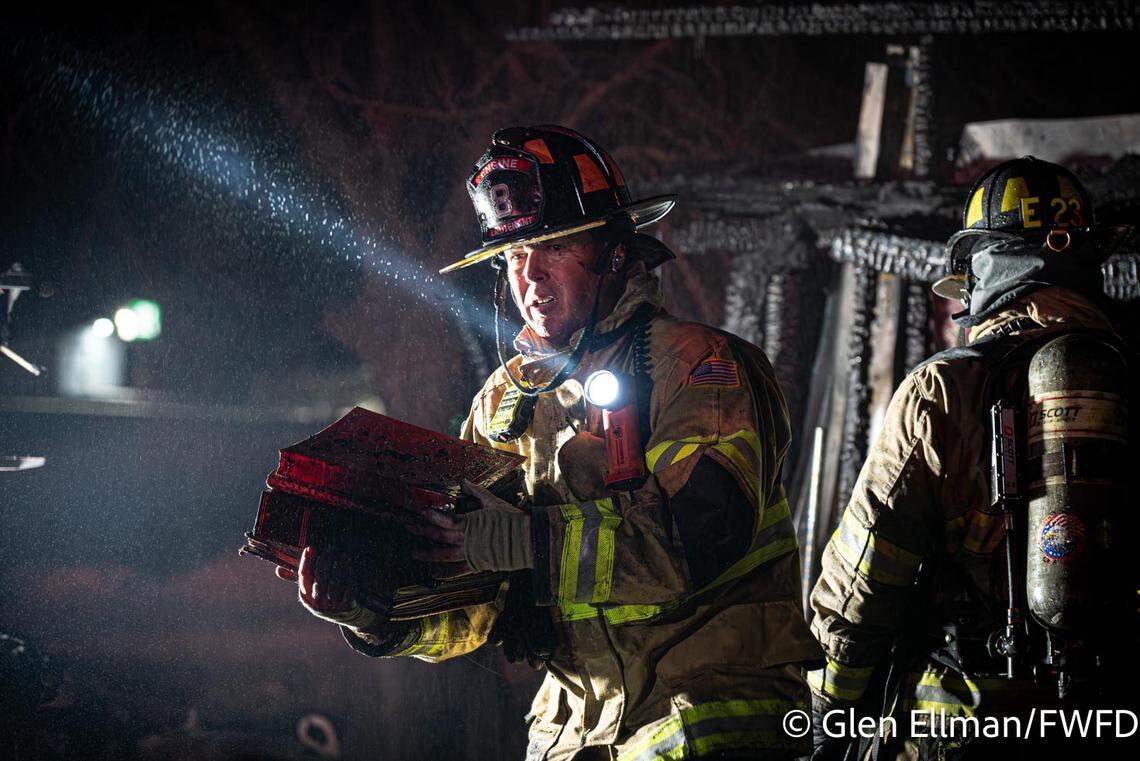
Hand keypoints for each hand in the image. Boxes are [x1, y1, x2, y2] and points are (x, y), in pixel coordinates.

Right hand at [276, 546, 376, 629]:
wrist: (346, 615)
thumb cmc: (325, 596)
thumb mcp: (311, 589)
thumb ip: (301, 577)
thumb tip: (278, 570)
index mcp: (306, 597)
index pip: (303, 577)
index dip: (306, 561)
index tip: (310, 548)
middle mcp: (317, 604)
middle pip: (320, 580)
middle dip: (324, 562)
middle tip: (329, 549)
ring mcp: (333, 607)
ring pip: (335, 584)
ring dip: (339, 567)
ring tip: (341, 555)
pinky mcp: (347, 606)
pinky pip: (348, 588)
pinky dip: (348, 575)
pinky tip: (349, 565)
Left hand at [407, 479, 531, 577]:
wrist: (526, 540)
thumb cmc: (511, 519)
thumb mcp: (494, 502)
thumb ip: (477, 492)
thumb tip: (464, 481)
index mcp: (471, 523)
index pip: (447, 520)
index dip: (433, 517)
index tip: (422, 513)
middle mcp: (467, 540)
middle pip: (440, 537)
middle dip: (422, 532)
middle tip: (408, 528)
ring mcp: (471, 554)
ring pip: (444, 555)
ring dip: (428, 554)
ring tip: (414, 553)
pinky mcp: (477, 565)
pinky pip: (457, 571)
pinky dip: (444, 573)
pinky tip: (433, 573)